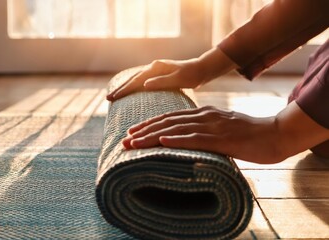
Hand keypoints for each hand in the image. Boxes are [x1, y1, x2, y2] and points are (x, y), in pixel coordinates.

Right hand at [106, 48, 237, 100]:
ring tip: (115, 96)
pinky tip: (129, 92)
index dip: (124, 90)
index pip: (136, 81)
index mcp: (156, 68)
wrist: (202, 69)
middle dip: (121, 89)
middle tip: (108, 99)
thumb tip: (144, 84)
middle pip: (133, 79)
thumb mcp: (178, 79)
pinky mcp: (158, 75)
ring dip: (125, 88)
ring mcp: (154, 71)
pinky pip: (141, 81)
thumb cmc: (192, 75)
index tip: (113, 98)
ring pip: (136, 80)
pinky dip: (133, 87)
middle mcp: (153, 67)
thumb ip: (161, 81)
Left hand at [122, 103, 328, 163]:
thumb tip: (188, 140)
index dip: (150, 124)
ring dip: (152, 136)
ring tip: (134, 143)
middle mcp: (204, 116)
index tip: (133, 132)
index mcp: (203, 113)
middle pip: (167, 122)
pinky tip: (162, 142)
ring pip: (176, 129)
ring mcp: (212, 125)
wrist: (275, 133)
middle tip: (125, 141)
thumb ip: (205, 131)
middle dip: (143, 131)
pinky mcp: (222, 138)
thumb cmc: (249, 135)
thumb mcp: (222, 129)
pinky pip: (196, 138)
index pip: (170, 117)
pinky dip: (177, 139)